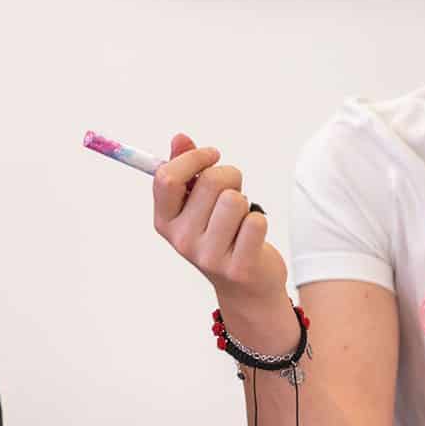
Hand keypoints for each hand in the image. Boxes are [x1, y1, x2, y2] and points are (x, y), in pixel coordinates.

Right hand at [153, 133, 287, 304]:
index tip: (212, 155)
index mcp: (165, 221)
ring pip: (235, 199)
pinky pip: (256, 222)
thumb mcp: (197, 204)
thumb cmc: (221, 235)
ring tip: (241, 218)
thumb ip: (187, 169)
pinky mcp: (238, 267)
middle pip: (210, 181)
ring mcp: (208, 256)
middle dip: (229, 176)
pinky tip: (252, 236)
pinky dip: (259, 222)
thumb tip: (180, 137)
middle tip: (234, 191)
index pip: (167, 177)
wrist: (245, 288)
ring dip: (245, 201)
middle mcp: (182, 240)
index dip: (193, 157)